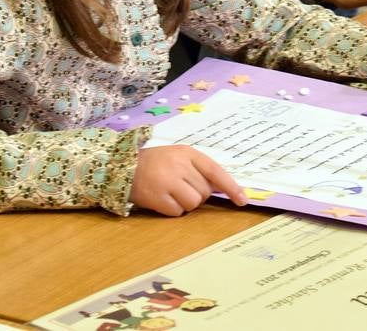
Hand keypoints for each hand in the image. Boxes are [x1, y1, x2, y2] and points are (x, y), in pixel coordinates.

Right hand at [130, 146, 246, 216]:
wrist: (123, 167)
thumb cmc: (156, 163)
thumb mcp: (179, 157)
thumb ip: (199, 170)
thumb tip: (221, 189)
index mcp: (187, 153)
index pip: (215, 171)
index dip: (231, 187)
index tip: (242, 200)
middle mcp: (179, 165)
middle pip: (204, 192)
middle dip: (197, 194)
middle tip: (180, 186)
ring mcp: (167, 181)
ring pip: (193, 203)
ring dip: (185, 203)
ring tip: (171, 193)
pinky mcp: (157, 197)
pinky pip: (178, 212)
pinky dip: (172, 210)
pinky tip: (161, 199)